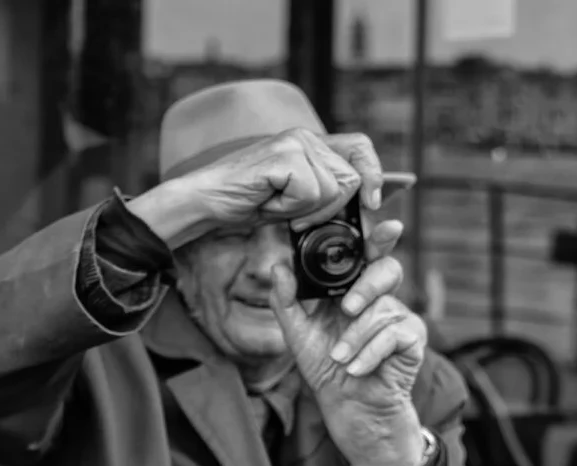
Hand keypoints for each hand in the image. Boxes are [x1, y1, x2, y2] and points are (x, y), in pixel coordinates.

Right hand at [131, 129, 384, 249]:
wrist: (203, 202)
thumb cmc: (242, 203)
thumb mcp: (291, 199)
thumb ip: (322, 193)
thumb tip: (361, 198)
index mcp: (310, 143)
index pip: (360, 148)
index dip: (372, 174)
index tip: (372, 203)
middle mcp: (306, 136)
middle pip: (350, 178)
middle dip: (329, 208)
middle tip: (294, 218)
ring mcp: (295, 143)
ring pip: (332, 189)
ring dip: (306, 211)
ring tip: (274, 205)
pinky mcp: (284, 157)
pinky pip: (310, 193)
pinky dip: (289, 209)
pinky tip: (266, 202)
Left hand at [270, 219, 429, 465]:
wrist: (349, 407)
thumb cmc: (326, 368)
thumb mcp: (297, 335)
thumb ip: (287, 302)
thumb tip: (278, 267)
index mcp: (352, 288)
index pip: (364, 254)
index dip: (373, 236)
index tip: (378, 223)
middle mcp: (378, 296)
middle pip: (385, 269)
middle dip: (366, 286)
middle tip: (347, 308)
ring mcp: (399, 315)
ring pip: (381, 310)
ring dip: (354, 339)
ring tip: (340, 358)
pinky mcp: (413, 338)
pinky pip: (393, 335)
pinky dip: (368, 355)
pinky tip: (356, 369)